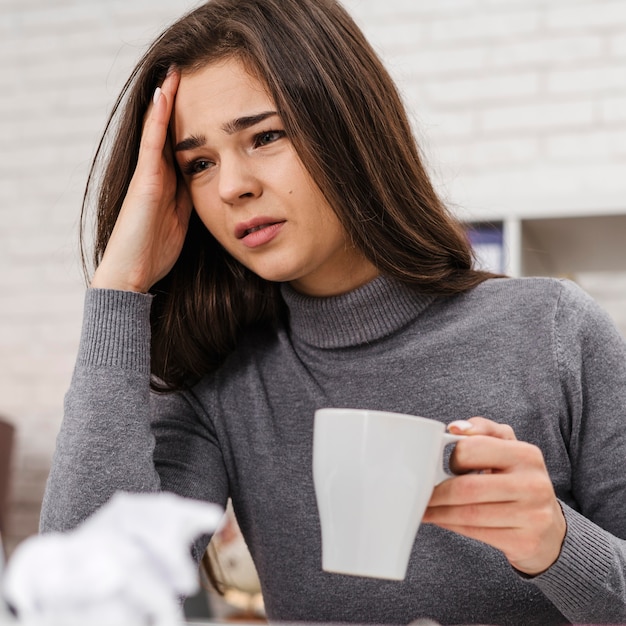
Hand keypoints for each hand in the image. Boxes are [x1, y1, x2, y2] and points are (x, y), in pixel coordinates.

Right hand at [91, 70, 192, 292]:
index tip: (206, 101)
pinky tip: (164, 95)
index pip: (182, 146)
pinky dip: (157, 119)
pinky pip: (153, 144)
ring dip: (167, 101)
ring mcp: (149, 176)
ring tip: (177, 71)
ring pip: (159, 131)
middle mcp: (157, 175)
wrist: (133, 272)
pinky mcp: (144, 181)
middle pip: (170, 132)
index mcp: (169, 185)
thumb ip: (190, 199)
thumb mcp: (183, 221)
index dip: (191, 124)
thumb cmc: (156, 252)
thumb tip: (207, 183)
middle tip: (190, 72)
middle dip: (178, 104)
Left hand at [422, 417, 565, 575]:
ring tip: (426, 509)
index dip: (452, 458)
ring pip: (469, 514)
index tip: (442, 465)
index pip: (472, 449)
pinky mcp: (525, 543)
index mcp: (526, 454)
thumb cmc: (519, 481)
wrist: (551, 531)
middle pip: (467, 488)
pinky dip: (452, 526)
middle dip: (437, 493)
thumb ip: (482, 430)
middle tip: (423, 494)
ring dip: (439, 512)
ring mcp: (533, 516)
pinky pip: (476, 533)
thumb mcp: (508, 449)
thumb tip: (455, 428)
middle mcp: (533, 484)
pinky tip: (443, 520)